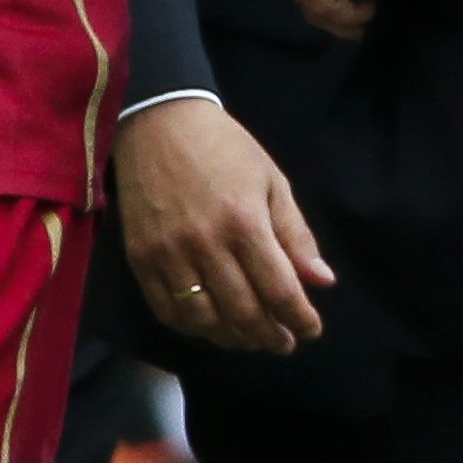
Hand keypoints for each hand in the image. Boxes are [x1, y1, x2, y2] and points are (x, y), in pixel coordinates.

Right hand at [115, 98, 333, 353]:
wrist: (159, 121)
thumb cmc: (224, 148)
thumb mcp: (271, 180)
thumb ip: (295, 234)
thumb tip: (322, 282)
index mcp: (245, 222)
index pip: (280, 290)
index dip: (300, 319)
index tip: (311, 330)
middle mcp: (206, 244)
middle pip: (243, 313)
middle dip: (270, 336)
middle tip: (282, 341)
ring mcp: (169, 254)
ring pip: (204, 320)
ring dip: (233, 339)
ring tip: (250, 338)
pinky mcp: (141, 258)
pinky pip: (167, 310)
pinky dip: (192, 328)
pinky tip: (211, 326)